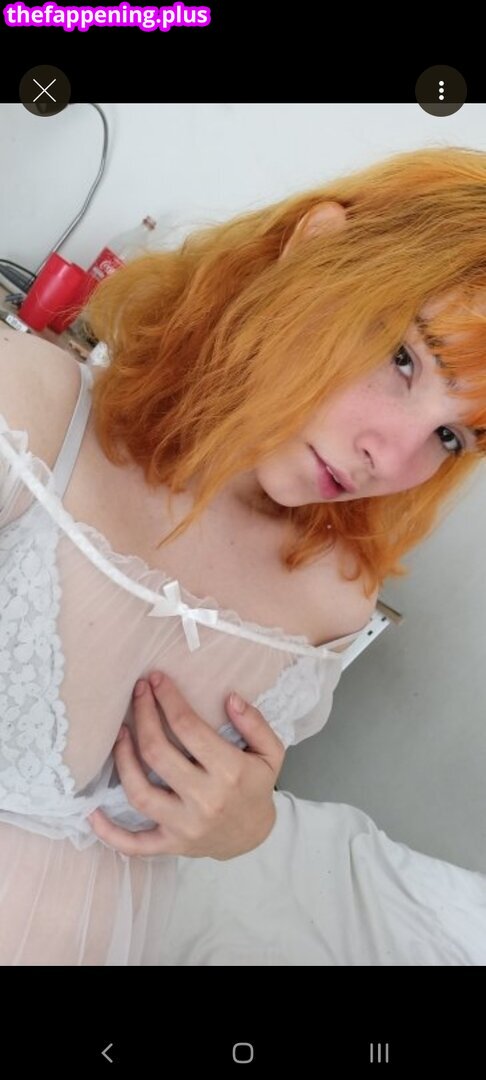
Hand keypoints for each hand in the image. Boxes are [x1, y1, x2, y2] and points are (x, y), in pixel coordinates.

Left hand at [88, 672, 284, 859]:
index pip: (189, 728)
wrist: (255, 837)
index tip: (156, 680)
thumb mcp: (271, 752)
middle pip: (158, 753)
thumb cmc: (256, 787)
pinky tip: (91, 811)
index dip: (168, 699)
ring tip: (120, 733)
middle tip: (138, 693)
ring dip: (122, 759)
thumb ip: (255, 723)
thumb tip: (230, 698)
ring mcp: (185, 826)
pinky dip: (110, 832)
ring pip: (139, 791)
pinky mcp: (171, 845)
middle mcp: (205, 799)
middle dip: (144, 716)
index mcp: (230, 772)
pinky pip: (134, 844)